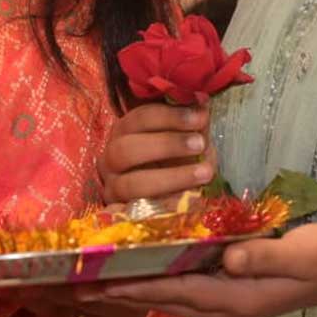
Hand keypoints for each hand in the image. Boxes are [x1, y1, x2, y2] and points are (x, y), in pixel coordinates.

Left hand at [75, 223, 316, 316]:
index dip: (136, 287)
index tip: (100, 283)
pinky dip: (159, 283)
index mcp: (234, 297)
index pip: (174, 291)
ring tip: (100, 281)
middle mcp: (223, 305)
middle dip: (123, 292)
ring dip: (136, 290)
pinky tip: (146, 271)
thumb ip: (265, 256)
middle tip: (79, 285)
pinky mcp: (231, 292)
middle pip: (163, 300)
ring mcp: (227, 302)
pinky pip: (185, 291)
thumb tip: (227, 257)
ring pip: (171, 298)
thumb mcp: (300, 254)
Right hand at [98, 103, 216, 203]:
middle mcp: (111, 157)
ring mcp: (113, 187)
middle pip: (126, 149)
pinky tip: (190, 199)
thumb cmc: (178, 158)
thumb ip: (192, 122)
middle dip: (166, 144)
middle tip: (200, 143)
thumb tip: (202, 102)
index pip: (139, 118)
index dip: (170, 116)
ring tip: (204, 172)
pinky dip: (166, 205)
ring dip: (172, 177)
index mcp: (125, 131)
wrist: (172, 194)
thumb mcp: (186, 137)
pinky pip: (138, 212)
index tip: (201, 116)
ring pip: (131, 183)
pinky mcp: (121, 213)